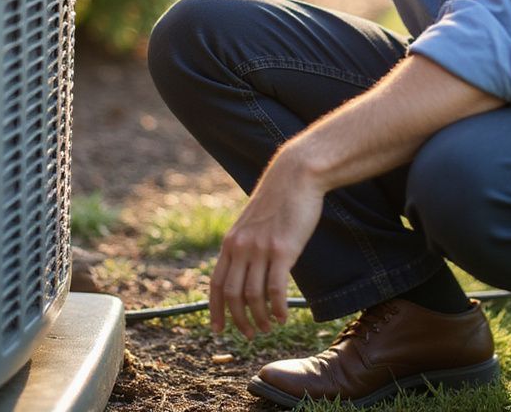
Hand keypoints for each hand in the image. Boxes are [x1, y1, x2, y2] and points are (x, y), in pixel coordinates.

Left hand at [210, 151, 323, 338]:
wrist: (295, 175)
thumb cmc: (279, 199)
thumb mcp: (253, 222)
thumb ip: (247, 244)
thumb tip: (247, 271)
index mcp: (231, 241)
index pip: (216, 284)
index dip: (215, 310)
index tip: (219, 329)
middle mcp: (241, 247)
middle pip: (233, 295)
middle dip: (239, 321)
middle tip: (250, 334)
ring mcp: (260, 248)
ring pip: (253, 296)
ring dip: (260, 318)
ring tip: (268, 328)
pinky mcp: (282, 249)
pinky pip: (276, 289)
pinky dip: (278, 308)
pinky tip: (283, 316)